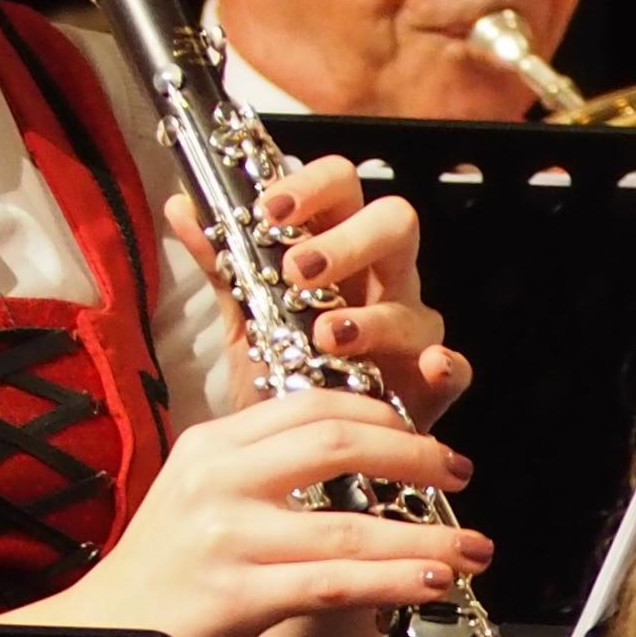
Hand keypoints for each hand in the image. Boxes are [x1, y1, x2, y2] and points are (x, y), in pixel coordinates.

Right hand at [0, 395, 491, 636]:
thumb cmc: (167, 576)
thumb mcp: (207, 501)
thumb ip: (269, 475)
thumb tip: (358, 461)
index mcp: (213, 446)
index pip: (312, 406)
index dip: (383, 416)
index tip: (425, 438)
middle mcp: (218, 481)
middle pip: (338, 444)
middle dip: (416, 456)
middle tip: (460, 474)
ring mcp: (226, 538)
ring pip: (349, 527)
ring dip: (426, 537)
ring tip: (475, 547)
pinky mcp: (237, 597)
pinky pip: (334, 584)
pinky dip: (395, 580)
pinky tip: (435, 581)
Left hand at [170, 152, 467, 428]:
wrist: (289, 448)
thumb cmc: (279, 371)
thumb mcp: (242, 315)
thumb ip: (221, 263)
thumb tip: (180, 207)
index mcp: (339, 248)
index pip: (341, 188)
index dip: (311, 188)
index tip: (268, 211)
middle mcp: (382, 281)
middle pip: (394, 223)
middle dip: (349, 242)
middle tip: (299, 272)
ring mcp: (410, 332)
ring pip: (415, 302)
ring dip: (372, 317)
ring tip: (327, 336)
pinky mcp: (428, 387)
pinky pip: (455, 371)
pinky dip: (448, 366)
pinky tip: (428, 365)